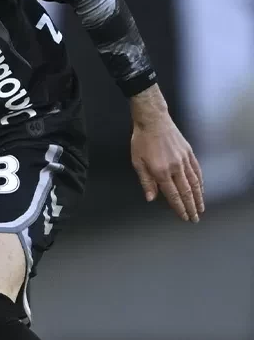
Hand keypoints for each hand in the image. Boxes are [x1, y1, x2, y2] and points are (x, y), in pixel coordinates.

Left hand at [129, 86, 202, 222]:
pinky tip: (201, 189)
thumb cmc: (141, 141)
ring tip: (201, 208)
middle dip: (191, 207)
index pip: (173, 195)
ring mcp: (184, 160)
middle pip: (186, 192)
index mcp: (161, 172)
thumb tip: (151, 198)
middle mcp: (175, 168)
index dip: (179, 208)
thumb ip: (146, 181)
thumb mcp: (137, 162)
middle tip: (195, 219)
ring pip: (195, 183)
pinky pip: (197, 171)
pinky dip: (200, 182)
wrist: (153, 120)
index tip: (184, 217)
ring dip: (198, 198)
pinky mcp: (189, 153)